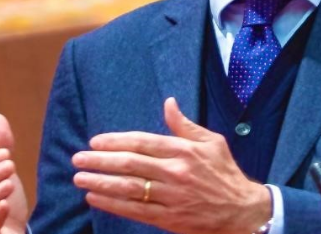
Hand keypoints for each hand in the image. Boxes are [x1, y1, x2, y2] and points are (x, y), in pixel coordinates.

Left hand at [73, 98, 271, 233]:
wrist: (242, 211)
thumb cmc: (225, 173)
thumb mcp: (211, 142)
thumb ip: (185, 125)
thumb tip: (169, 103)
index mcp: (184, 150)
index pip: (142, 142)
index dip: (116, 141)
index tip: (95, 141)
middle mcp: (175, 172)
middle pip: (129, 164)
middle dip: (100, 161)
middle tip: (78, 159)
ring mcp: (171, 197)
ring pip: (128, 188)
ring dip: (100, 183)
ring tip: (80, 179)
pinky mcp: (169, 219)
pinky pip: (135, 211)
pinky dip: (112, 205)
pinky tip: (95, 199)